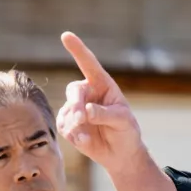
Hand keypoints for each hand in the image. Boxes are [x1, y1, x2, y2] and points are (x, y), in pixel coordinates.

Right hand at [57, 31, 145, 175]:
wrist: (120, 154)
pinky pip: (63, 126)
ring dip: (76, 124)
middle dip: (77, 104)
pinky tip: (86, 141)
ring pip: (67, 111)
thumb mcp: (123, 121)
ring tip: (89, 137)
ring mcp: (76, 108)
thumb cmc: (126, 132)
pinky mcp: (68, 124)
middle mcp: (87, 93)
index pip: (88, 64)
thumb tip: (86, 111)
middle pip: (74, 91)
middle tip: (82, 119)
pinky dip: (74, 135)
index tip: (66, 35)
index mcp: (103, 85)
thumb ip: (105, 114)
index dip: (78, 50)